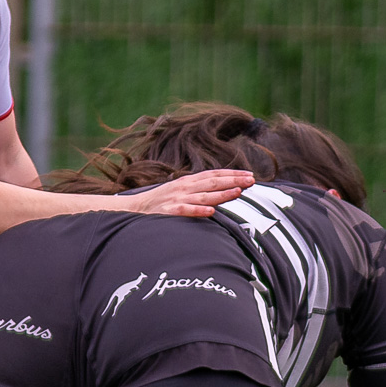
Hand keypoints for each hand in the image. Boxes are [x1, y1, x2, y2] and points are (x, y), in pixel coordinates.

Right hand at [122, 170, 250, 218]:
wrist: (133, 209)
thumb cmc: (159, 203)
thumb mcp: (179, 191)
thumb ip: (197, 190)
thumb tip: (218, 191)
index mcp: (188, 181)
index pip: (213, 175)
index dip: (232, 174)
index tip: (249, 174)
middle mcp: (184, 187)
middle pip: (213, 182)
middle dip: (233, 180)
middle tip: (252, 180)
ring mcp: (177, 199)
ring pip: (204, 196)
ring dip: (222, 193)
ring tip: (238, 192)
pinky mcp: (169, 212)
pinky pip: (186, 211)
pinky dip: (198, 211)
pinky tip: (211, 212)